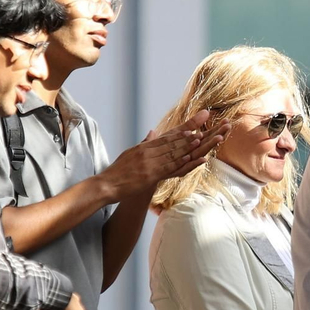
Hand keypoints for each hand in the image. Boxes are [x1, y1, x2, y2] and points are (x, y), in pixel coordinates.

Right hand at [103, 110, 228, 198]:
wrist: (105, 185)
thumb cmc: (117, 172)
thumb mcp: (130, 153)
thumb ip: (144, 144)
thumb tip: (153, 132)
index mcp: (143, 147)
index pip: (166, 136)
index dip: (181, 130)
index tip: (194, 124)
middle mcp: (147, 152)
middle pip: (171, 142)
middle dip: (189, 134)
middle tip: (204, 126)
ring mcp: (149, 164)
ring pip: (172, 153)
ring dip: (188, 146)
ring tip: (201, 139)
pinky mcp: (149, 176)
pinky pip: (169, 168)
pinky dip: (182, 163)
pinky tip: (193, 159)